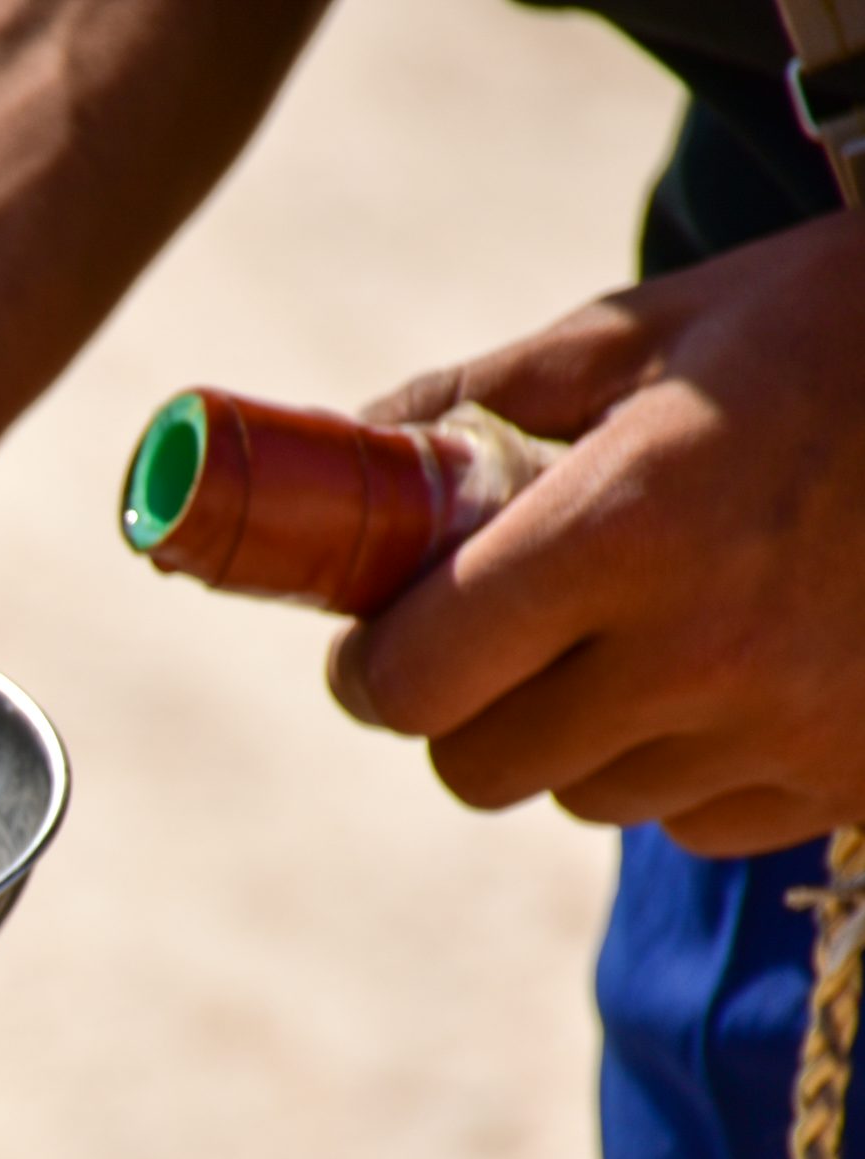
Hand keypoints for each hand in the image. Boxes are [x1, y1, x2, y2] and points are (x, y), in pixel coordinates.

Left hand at [326, 211, 864, 856]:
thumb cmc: (846, 328)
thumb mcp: (660, 328)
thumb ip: (488, 395)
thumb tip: (356, 445)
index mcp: (629, 528)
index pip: (414, 681)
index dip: (370, 668)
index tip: (374, 643)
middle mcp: (704, 653)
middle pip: (480, 767)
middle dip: (465, 709)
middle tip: (491, 643)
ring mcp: (792, 733)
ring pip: (589, 797)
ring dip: (581, 735)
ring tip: (645, 628)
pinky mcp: (858, 782)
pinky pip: (701, 819)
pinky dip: (690, 764)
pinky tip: (740, 666)